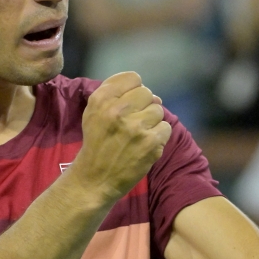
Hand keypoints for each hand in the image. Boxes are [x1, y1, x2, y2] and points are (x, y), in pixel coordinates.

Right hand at [69, 72, 171, 202]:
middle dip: (144, 106)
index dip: (134, 90)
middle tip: (134, 122)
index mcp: (102, 100)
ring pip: (158, 110)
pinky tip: (146, 145)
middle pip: (147, 93)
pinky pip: (166, 128)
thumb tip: (148, 92)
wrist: (95, 179)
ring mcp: (136, 127)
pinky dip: (159, 137)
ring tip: (138, 135)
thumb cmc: (96, 143)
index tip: (130, 103)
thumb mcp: (93, 112)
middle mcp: (118, 110)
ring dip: (152, 122)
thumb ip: (114, 93)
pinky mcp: (151, 144)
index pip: (133, 78)